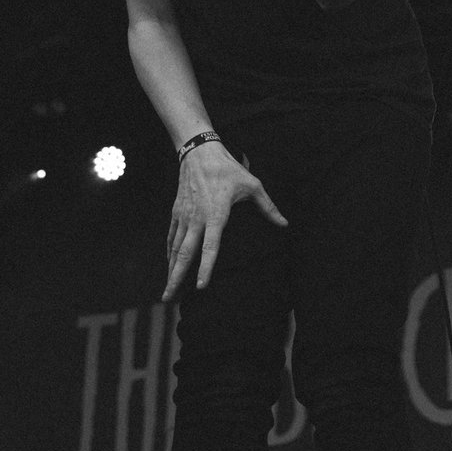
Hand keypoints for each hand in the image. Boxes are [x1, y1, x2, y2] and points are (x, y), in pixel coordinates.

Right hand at [163, 141, 286, 300]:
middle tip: (168, 298)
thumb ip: (267, 207)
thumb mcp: (252, 185)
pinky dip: (169, 251)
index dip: (206, 268)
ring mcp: (185, 216)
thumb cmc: (228, 169)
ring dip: (171, 269)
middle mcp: (197, 219)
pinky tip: (168, 263)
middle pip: (185, 254)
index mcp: (216, 215)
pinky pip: (171, 236)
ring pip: (175, 248)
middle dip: (176, 278)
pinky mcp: (177, 211)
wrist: (200, 152)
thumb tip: (284, 223)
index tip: (201, 287)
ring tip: (167, 289)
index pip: (210, 247)